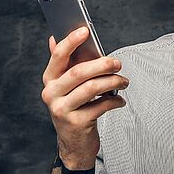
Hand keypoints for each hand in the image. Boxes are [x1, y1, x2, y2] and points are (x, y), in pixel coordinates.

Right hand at [41, 26, 127, 168]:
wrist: (74, 144)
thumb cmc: (74, 107)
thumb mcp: (66, 86)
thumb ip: (64, 63)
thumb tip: (54, 37)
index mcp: (49, 80)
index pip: (58, 56)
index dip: (71, 41)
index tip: (85, 30)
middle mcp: (51, 94)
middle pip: (79, 72)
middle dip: (102, 64)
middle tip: (118, 63)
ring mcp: (62, 109)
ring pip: (92, 88)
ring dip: (113, 82)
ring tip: (124, 81)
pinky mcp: (77, 123)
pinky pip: (101, 105)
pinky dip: (114, 100)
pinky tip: (119, 100)